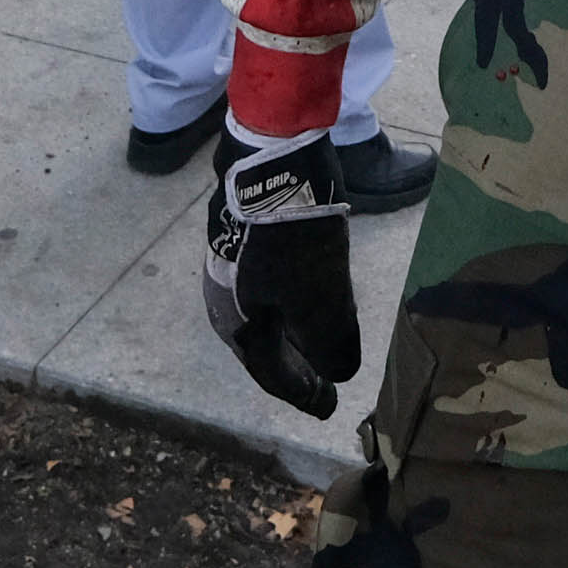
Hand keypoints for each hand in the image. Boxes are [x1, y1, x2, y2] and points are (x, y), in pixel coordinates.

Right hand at [203, 128, 358, 417]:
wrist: (271, 160)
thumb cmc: (294, 237)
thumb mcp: (321, 296)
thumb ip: (331, 341)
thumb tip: (340, 373)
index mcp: (241, 327)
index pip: (274, 375)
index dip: (304, 394)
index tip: (328, 408)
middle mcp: (227, 304)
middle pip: (266, 350)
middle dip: (297, 372)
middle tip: (325, 387)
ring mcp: (232, 270)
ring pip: (267, 319)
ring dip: (293, 339)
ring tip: (319, 348)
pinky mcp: (244, 241)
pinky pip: (270, 290)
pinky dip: (291, 308)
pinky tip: (308, 299)